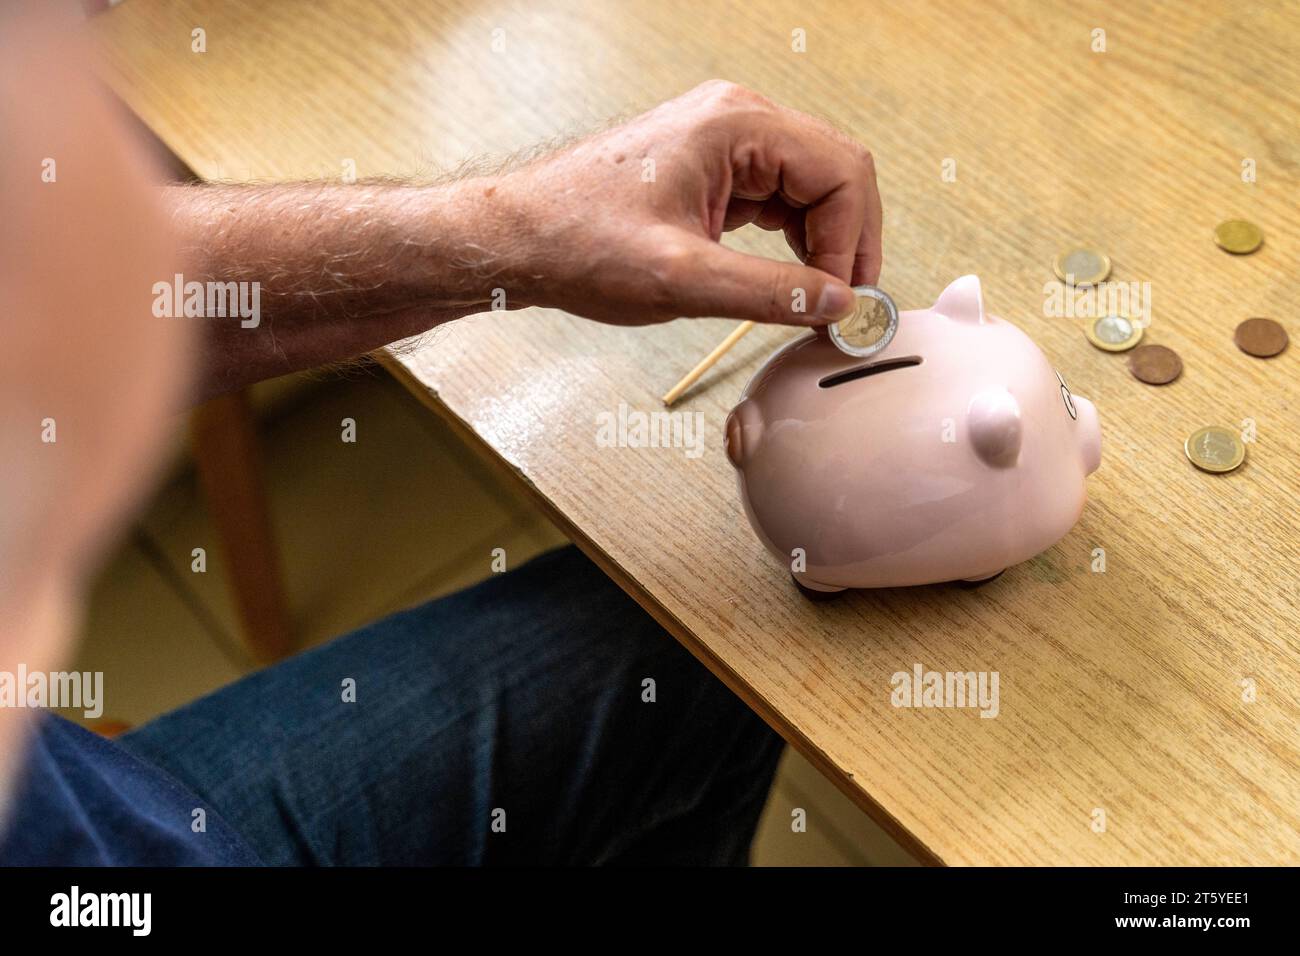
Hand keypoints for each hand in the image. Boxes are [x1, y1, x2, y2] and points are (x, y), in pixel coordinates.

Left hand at [492, 80, 881, 325]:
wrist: (520, 238)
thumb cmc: (579, 242)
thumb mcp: (679, 279)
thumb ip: (767, 292)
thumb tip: (835, 304)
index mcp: (735, 124)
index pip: (840, 171)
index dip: (853, 242)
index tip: (841, 301)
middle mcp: (736, 119)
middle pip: (836, 171)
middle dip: (849, 240)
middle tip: (843, 304)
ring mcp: (725, 142)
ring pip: (812, 186)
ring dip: (825, 242)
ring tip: (817, 299)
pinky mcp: (713, 170)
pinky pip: (779, 198)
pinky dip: (795, 240)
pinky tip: (788, 278)